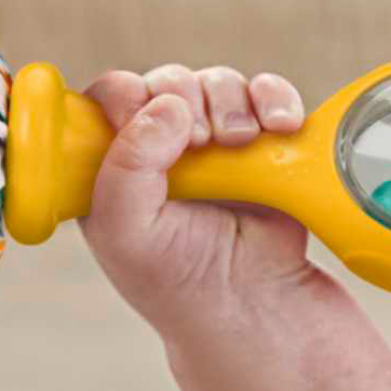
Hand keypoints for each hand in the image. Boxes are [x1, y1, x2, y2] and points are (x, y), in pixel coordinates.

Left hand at [78, 64, 317, 338]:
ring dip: (231, 102)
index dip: (130, 97)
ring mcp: (216, 144)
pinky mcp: (264, 146)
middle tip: (202, 142)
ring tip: (241, 143)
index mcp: (115, 165)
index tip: (150, 123)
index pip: (110, 98)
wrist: (254, 309)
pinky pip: (267, 95)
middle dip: (186, 99)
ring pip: (218, 83)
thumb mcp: (125, 233)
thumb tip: (168, 106)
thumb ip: (125, 166)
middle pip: (168, 81)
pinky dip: (275, 99)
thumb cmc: (179, 282)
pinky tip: (280, 125)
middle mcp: (162, 149)